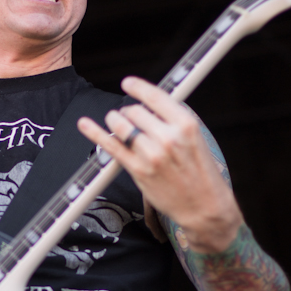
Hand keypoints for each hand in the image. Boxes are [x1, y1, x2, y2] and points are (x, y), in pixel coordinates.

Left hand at [78, 76, 242, 252]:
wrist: (204, 207)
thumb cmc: (201, 174)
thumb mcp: (196, 139)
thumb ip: (175, 121)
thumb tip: (150, 105)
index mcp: (186, 125)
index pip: (156, 97)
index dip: (138, 87)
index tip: (128, 83)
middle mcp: (168, 137)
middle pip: (135, 112)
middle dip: (129, 112)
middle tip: (130, 117)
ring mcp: (152, 155)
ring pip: (122, 127)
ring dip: (115, 121)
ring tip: (116, 122)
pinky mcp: (139, 170)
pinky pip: (112, 147)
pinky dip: (96, 134)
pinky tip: (86, 125)